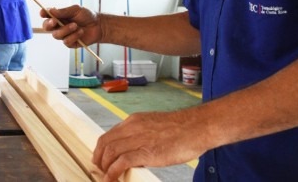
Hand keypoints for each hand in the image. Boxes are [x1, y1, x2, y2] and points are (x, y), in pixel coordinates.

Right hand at [40, 5, 101, 47]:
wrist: (99, 26)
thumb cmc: (87, 16)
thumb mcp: (76, 10)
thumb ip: (64, 11)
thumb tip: (51, 11)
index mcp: (58, 16)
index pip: (47, 15)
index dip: (43, 14)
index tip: (43, 13)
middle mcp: (58, 26)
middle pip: (46, 27)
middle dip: (49, 24)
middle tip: (54, 21)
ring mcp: (63, 35)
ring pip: (56, 35)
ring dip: (65, 30)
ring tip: (75, 25)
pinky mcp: (69, 43)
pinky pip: (66, 41)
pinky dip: (74, 36)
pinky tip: (80, 32)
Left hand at [92, 110, 207, 180]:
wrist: (197, 127)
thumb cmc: (182, 129)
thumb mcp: (155, 126)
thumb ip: (142, 135)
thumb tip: (135, 151)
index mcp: (134, 121)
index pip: (110, 134)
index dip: (102, 148)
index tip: (101, 158)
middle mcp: (133, 127)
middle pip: (105, 143)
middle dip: (99, 158)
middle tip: (99, 169)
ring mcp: (138, 139)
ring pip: (110, 152)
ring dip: (104, 166)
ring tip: (105, 176)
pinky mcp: (145, 152)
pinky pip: (121, 162)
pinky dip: (112, 172)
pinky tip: (111, 179)